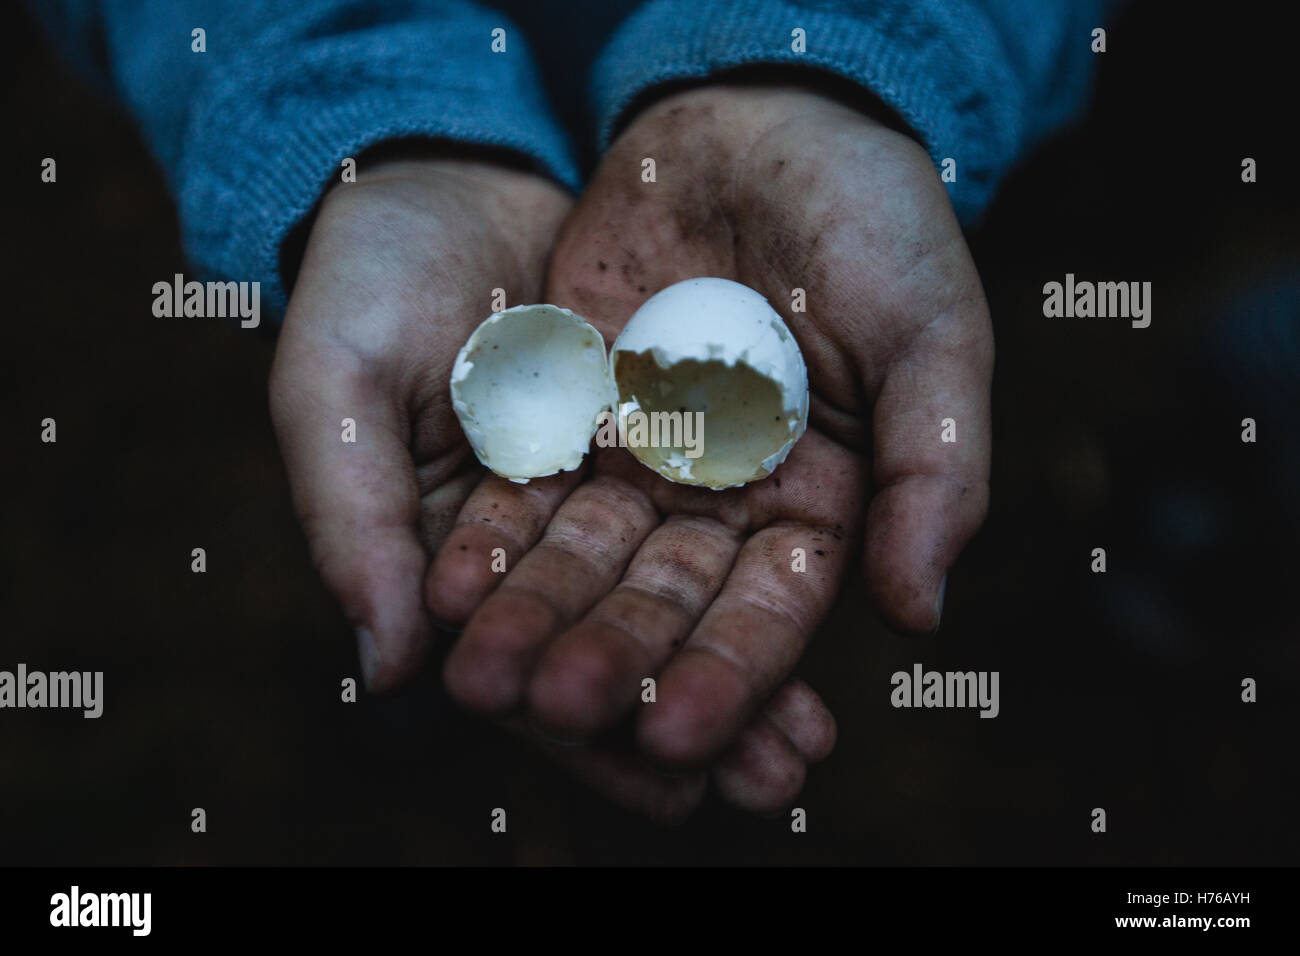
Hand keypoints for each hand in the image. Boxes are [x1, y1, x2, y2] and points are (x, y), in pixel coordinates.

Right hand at [271, 155, 830, 819]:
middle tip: (769, 784)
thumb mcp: (333, 396)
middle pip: (621, 649)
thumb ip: (354, 531)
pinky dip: (761, 571)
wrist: (445, 178)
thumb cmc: (363, 285)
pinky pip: (720, 514)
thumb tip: (388, 677)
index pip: (524, 670)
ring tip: (808, 742)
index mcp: (452, 558)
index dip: (590, 738)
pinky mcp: (665, 436)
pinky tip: (825, 623)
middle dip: (693, 716)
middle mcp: (542, 543)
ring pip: (681, 598)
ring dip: (744, 670)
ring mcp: (608, 490)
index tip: (671, 786)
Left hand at [426, 82, 992, 784]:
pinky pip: (529, 485)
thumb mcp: (934, 335)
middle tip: (561, 711)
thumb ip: (935, 471)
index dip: (731, 675)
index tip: (682, 735)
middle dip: (616, 658)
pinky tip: (451, 588)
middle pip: (665, 599)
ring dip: (539, 619)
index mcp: (823, 506)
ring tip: (486, 677)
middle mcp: (726, 504)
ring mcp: (644, 462)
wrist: (766, 117)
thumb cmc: (877, 221)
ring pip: (586, 558)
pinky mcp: (573, 412)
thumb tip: (921, 616)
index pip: (772, 613)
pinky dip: (495, 536)